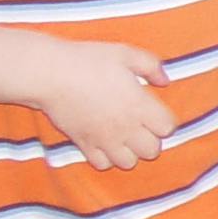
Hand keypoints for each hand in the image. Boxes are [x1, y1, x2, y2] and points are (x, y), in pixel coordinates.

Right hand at [39, 40, 173, 169]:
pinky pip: (102, 164)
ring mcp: (104, 139)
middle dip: (150, 140)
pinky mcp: (83, 144)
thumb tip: (164, 80)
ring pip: (128, 163)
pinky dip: (105, 158)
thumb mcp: (126, 54)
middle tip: (140, 125)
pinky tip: (103, 142)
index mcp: (140, 106)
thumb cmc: (89, 60)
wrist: (50, 73)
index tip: (154, 111)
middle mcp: (126, 127)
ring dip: (129, 152)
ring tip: (123, 136)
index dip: (164, 121)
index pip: (167, 128)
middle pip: (152, 151)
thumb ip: (151, 66)